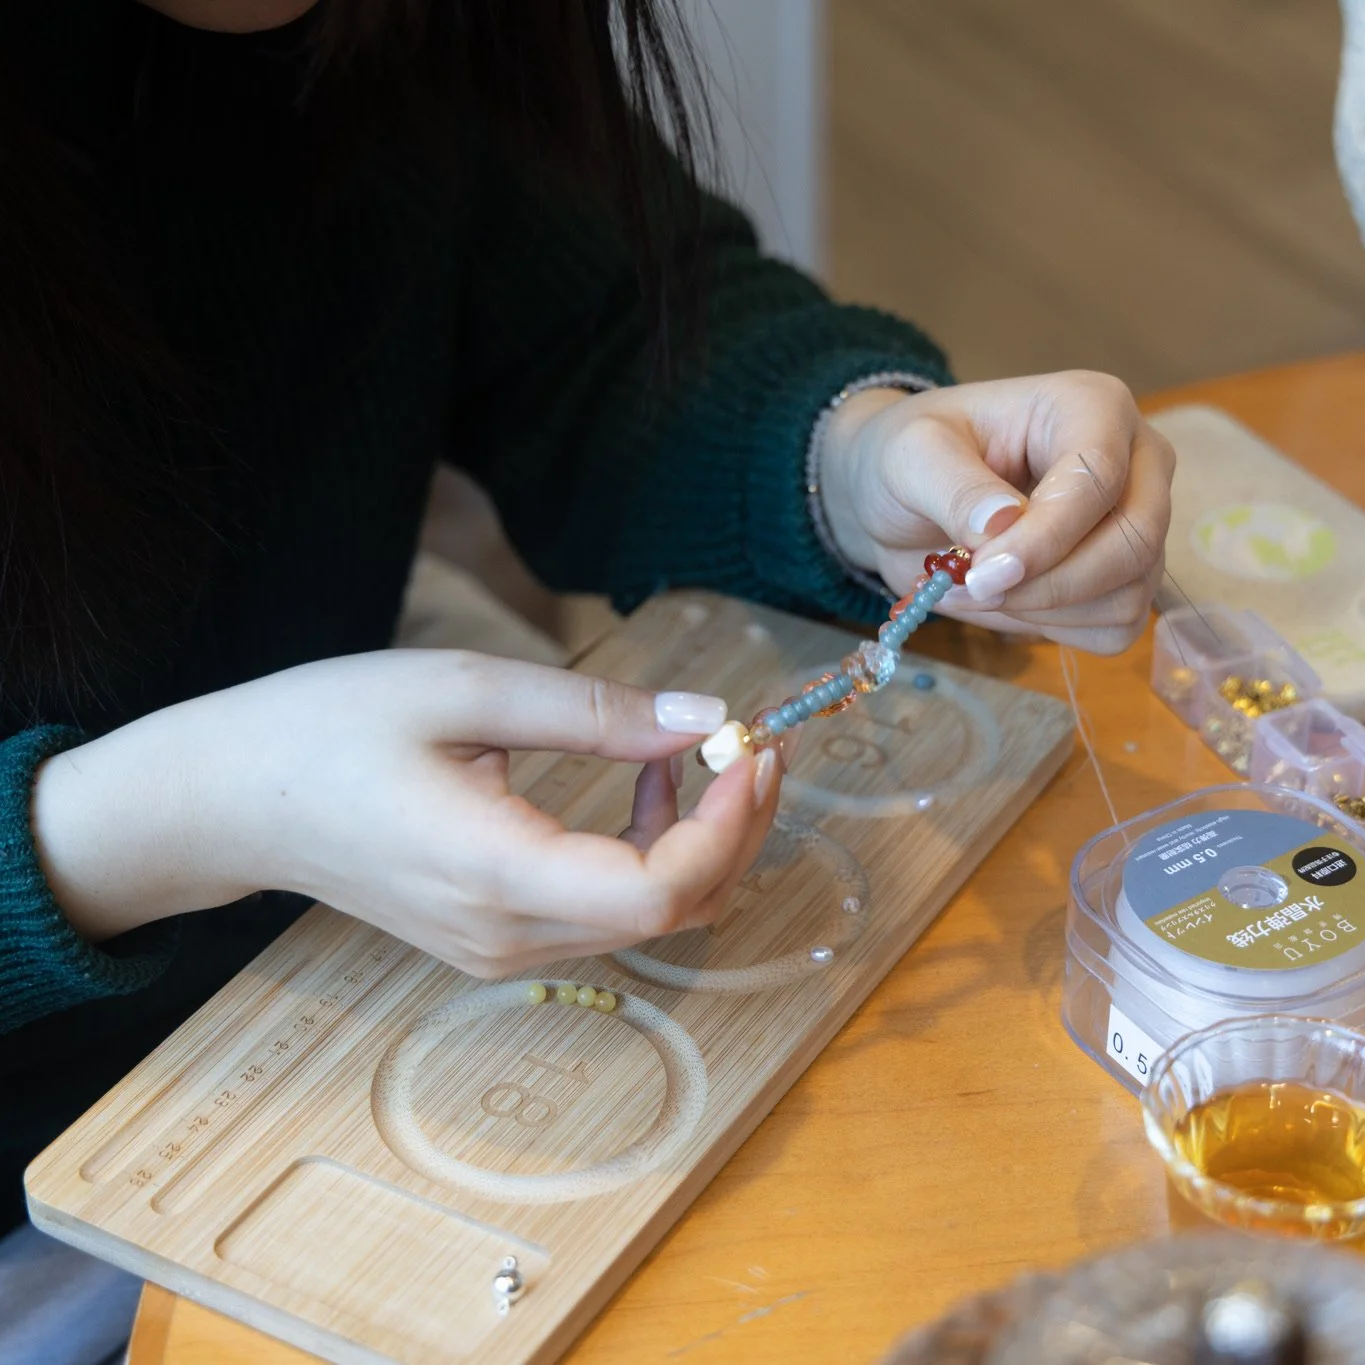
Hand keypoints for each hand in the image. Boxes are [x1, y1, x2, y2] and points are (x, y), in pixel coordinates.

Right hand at [32, 652, 780, 976]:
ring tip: (708, 753)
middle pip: (672, 912)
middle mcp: (506, 935)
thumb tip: (705, 717)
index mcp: (496, 874)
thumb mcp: (467, 690)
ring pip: (648, 919)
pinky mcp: (493, 938)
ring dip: (700, 842)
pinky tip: (646, 784)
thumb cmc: (329, 729)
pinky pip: (605, 913)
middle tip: (758, 744)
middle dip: (734, 830)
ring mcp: (498, 948)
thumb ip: (596, 711)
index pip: (660, 890)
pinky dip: (652, 855)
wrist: (233, 797)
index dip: (727, 825)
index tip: (750, 748)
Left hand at [819, 371, 1175, 653]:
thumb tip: (1004, 523)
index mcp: (1092, 407)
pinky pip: (1116, 626)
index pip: (1098, 478)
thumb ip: (955, 487)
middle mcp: (1134, 461)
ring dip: (1043, 610)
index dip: (1045, 538)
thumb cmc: (914, 457)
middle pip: (1134, 541)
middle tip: (974, 587)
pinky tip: (1006, 603)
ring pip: (1128, 592)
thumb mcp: (911, 455)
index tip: (982, 573)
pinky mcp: (1123, 577)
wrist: (901, 498)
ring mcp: (1136, 522)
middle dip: (1049, 584)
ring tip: (974, 587)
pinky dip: (1055, 629)